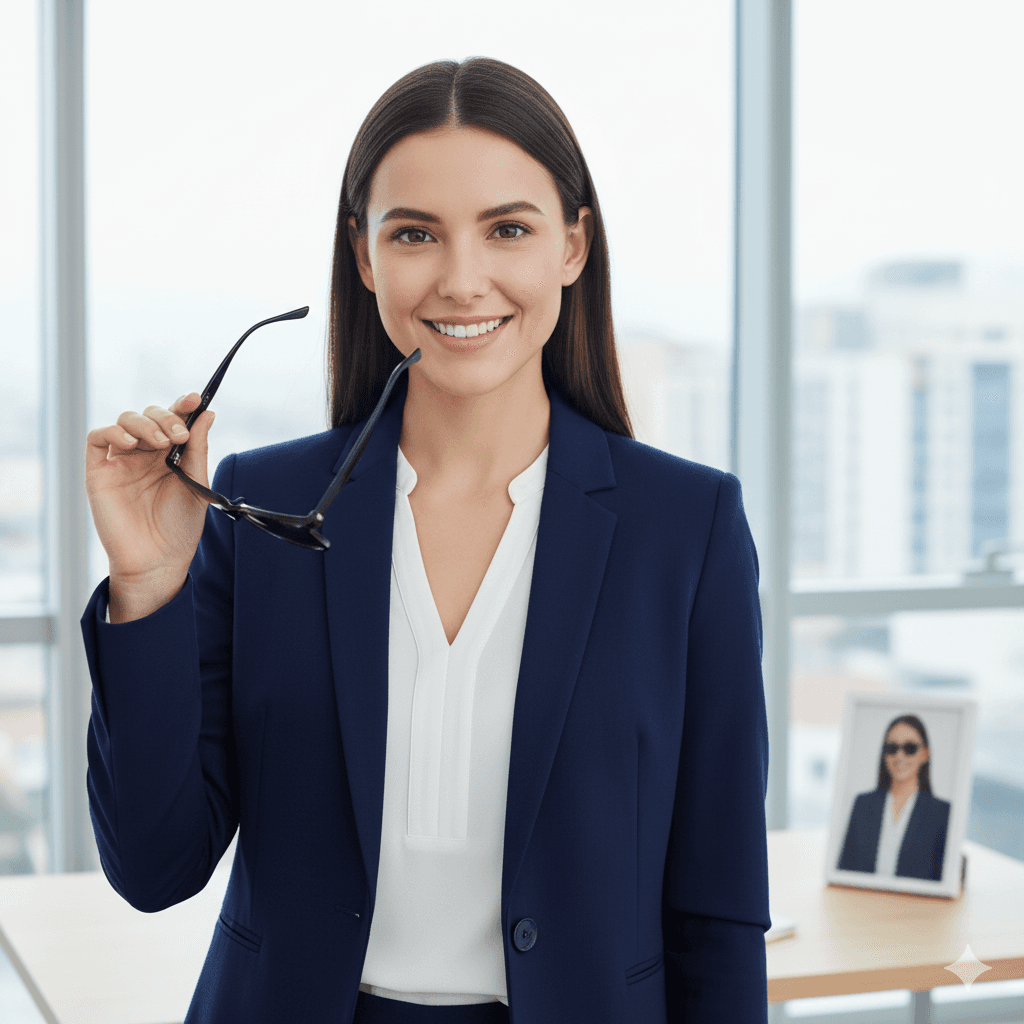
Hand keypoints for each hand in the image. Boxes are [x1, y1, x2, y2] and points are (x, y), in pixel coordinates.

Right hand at [85, 393, 215, 586]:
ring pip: (125, 421)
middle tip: (180, 435)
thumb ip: (198, 448)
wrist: (159, 560)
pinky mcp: (99, 473)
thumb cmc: (179, 526)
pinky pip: (97, 439)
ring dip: (145, 424)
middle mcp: (144, 454)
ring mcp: (120, 461)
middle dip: (166, 418)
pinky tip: (132, 444)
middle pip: (149, 416)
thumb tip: (207, 413)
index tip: (196, 399)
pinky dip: (113, 433)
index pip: (173, 419)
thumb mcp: (196, 483)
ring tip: (162, 443)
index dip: (183, 405)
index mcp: (169, 455)